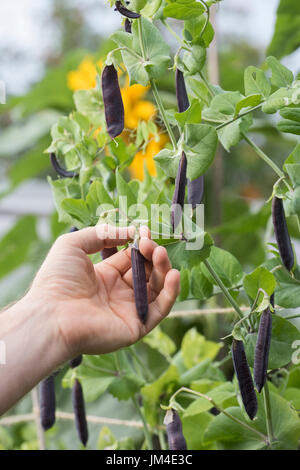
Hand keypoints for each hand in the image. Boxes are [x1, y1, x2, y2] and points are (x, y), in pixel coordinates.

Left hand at [28, 225, 179, 357]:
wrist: (50, 315)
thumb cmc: (56, 280)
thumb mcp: (73, 245)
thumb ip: (102, 233)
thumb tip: (131, 231)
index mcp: (105, 277)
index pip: (131, 259)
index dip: (140, 246)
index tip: (145, 232)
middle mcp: (118, 294)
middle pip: (146, 272)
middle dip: (152, 255)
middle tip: (151, 244)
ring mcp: (128, 310)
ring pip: (156, 288)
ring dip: (163, 269)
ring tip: (161, 253)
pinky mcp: (136, 326)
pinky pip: (160, 310)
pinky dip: (171, 293)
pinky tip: (173, 274)